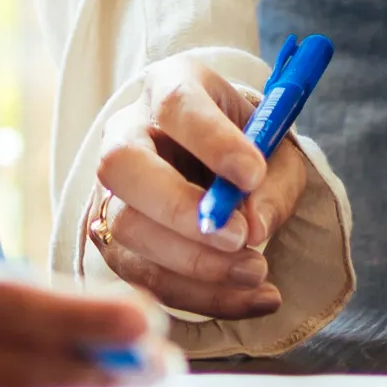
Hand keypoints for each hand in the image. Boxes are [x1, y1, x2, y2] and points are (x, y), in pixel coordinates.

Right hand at [83, 51, 307, 318]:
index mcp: (169, 88)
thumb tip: (255, 229)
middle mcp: (126, 133)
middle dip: (181, 209)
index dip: (212, 141)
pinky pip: (142, 275)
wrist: (215, 163)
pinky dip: (200, 296)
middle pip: (122, 165)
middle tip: (241, 237)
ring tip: (257, 271)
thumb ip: (273, 184)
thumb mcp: (276, 150)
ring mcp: (110, 188)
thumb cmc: (247, 148)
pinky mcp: (112, 239)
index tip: (253, 174)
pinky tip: (251, 299)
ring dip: (194, 263)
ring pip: (126, 227)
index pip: (176, 106)